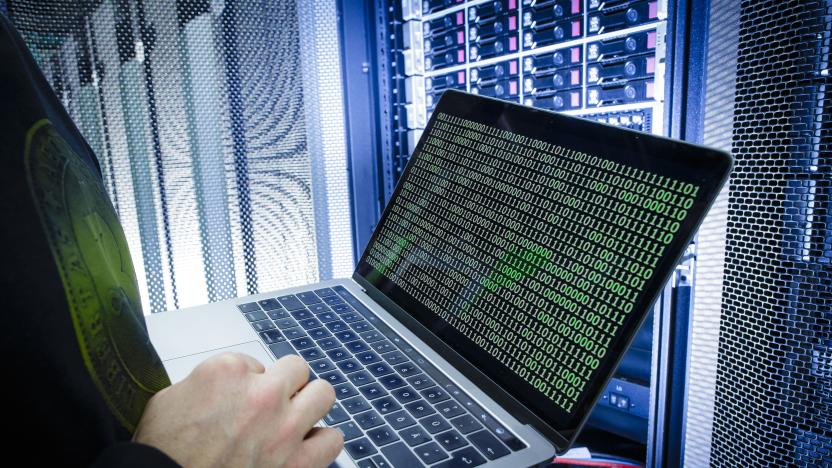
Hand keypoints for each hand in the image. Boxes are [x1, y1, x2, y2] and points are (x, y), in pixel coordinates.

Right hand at [134, 352, 342, 467]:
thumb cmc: (162, 452)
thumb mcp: (171, 398)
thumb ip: (208, 382)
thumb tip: (230, 387)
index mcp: (229, 372)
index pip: (258, 363)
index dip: (249, 383)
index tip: (239, 400)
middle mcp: (262, 395)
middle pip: (298, 370)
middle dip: (287, 385)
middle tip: (273, 404)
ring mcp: (284, 429)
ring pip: (324, 395)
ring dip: (310, 406)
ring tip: (295, 421)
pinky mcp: (296, 464)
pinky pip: (332, 440)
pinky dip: (321, 442)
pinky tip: (305, 447)